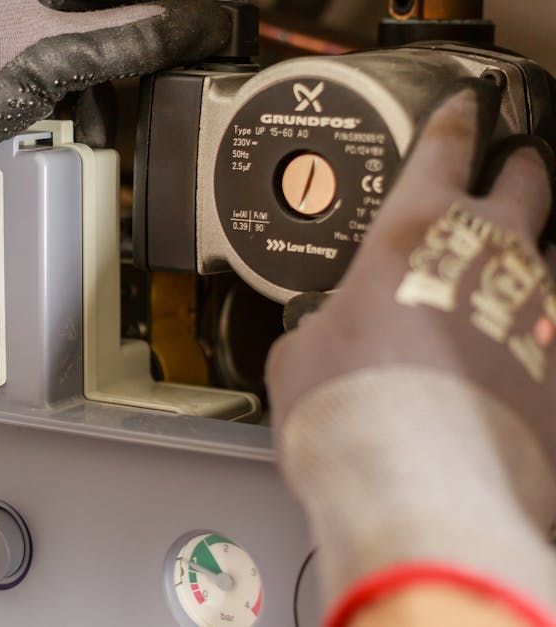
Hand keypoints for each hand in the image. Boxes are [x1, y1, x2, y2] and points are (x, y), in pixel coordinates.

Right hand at [267, 84, 555, 623]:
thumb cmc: (349, 411)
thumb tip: (328, 339)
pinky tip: (517, 360)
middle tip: (519, 168)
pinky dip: (537, 338)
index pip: (442, 153)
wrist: (418, 487)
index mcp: (414, 235)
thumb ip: (324, 327)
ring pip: (555, 260)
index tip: (464, 111)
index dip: (454, 125)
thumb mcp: (299, 357)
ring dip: (536, 260)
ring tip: (519, 272)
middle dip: (522, 170)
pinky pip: (554, 337)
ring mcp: (540, 312)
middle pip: (527, 187)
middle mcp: (491, 257)